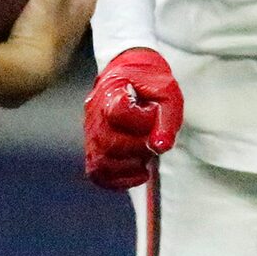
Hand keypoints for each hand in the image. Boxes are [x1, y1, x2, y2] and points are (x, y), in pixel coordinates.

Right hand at [84, 46, 181, 190]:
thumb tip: (160, 146)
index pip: (118, 112)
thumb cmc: (148, 83)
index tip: (154, 113)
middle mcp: (95, 116)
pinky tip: (139, 170)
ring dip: (130, 165)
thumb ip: (166, 117)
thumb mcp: (166, 92)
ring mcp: (91, 136)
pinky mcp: (93, 151)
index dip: (142, 120)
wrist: (129, 75)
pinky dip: (120, 180)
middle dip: (139, 147)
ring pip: (102, 163)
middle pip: (110, 143)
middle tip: (153, 138)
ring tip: (146, 154)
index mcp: (110, 94)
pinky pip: (98, 174)